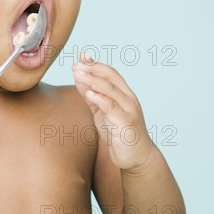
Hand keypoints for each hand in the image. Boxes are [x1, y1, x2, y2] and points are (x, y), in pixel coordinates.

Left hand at [72, 52, 152, 170]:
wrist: (136, 157)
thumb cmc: (118, 134)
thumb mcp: (101, 113)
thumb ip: (92, 96)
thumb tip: (78, 78)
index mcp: (124, 94)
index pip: (111, 73)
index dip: (96, 64)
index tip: (82, 56)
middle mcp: (128, 98)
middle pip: (111, 76)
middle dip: (93, 68)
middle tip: (77, 64)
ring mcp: (129, 109)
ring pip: (110, 89)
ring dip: (93, 80)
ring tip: (78, 73)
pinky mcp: (125, 122)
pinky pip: (111, 107)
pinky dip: (99, 98)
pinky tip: (88, 93)